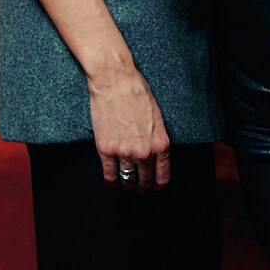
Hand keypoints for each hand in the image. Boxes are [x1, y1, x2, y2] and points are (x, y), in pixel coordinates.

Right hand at [36, 0, 171, 191]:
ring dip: (127, 185)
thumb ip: (158, 140)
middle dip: (142, 187)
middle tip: (139, 188)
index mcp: (161, 144)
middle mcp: (145, 152)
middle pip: (145, 181)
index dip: (158, 186)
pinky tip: (112, 181)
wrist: (115, 80)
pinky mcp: (106, 149)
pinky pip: (109, 175)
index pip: (163, 176)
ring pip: (127, 180)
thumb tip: (155, 157)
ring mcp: (125, 152)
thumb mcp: (158, 118)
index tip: (154, 188)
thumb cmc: (137, 93)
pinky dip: (111, 181)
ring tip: (126, 185)